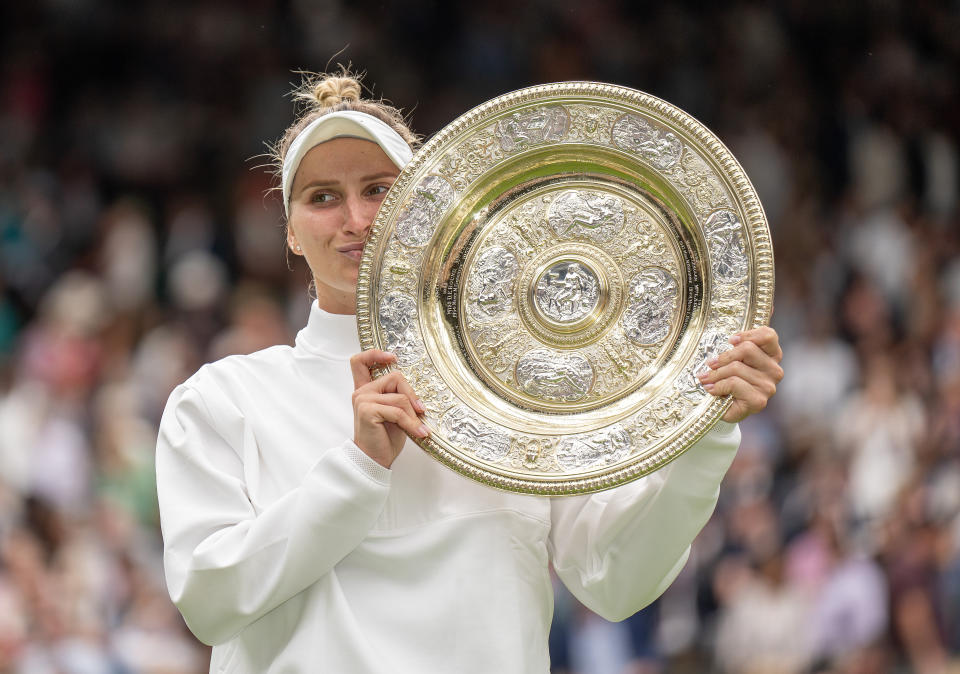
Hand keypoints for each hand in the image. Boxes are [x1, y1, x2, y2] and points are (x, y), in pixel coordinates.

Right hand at [350, 350, 428, 467]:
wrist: (374, 460)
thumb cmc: (385, 438)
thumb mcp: (395, 413)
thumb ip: (398, 397)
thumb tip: (419, 393)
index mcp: (366, 390)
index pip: (360, 362)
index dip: (376, 354)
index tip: (393, 357)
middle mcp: (362, 392)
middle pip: (394, 377)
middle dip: (412, 394)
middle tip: (421, 410)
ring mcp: (363, 400)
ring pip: (400, 397)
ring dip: (413, 414)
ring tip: (420, 428)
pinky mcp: (368, 411)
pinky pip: (398, 411)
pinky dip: (411, 423)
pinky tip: (419, 432)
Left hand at [697, 326, 783, 422]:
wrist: (722, 408)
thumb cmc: (728, 379)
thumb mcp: (734, 355)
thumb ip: (748, 334)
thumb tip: (771, 303)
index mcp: (772, 356)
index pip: (768, 335)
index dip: (746, 335)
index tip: (730, 341)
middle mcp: (775, 371)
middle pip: (747, 349)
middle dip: (723, 357)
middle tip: (711, 364)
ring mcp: (768, 387)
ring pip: (736, 368)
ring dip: (715, 374)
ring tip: (707, 379)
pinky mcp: (758, 401)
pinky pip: (734, 384)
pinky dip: (718, 386)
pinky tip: (712, 390)